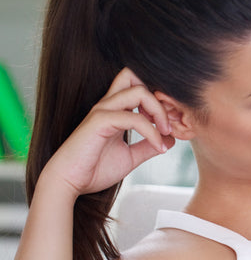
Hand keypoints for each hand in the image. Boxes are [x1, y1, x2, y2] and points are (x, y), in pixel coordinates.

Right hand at [44, 68, 174, 195]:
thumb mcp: (130, 157)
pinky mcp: (99, 122)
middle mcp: (108, 105)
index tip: (168, 123)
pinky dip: (153, 132)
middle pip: (136, 77)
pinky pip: (134, 118)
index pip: (137, 85)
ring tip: (166, 132)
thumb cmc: (94, 169)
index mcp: (114, 110)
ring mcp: (103, 111)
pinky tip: (159, 147)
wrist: (70, 183)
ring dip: (160, 111)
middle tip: (169, 122)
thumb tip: (170, 140)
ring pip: (139, 91)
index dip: (158, 98)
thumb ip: (148, 146)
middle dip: (160, 97)